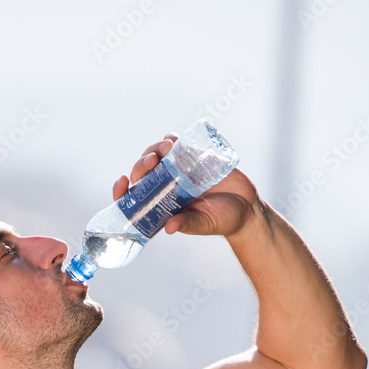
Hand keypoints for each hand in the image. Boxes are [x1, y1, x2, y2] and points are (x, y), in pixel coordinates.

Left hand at [112, 134, 260, 239]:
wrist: (246, 205)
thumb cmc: (222, 220)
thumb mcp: (204, 223)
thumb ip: (188, 224)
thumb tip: (170, 228)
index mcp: (161, 205)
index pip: (134, 197)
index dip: (122, 189)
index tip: (122, 181)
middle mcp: (165, 187)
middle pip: (142, 172)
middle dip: (142, 165)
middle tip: (152, 161)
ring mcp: (178, 171)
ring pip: (156, 155)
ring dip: (155, 148)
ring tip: (167, 147)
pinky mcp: (193, 157)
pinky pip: (177, 144)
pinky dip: (172, 139)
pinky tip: (174, 140)